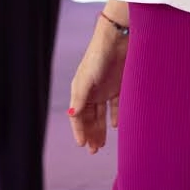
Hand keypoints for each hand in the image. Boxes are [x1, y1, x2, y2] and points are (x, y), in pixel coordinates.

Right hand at [67, 29, 126, 153]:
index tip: (82, 145)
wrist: (118, 38)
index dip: (79, 130)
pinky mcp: (119, 85)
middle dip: (90, 133)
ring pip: (101, 114)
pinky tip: (116, 127)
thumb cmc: (99, 56)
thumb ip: (80, 98)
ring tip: (102, 144)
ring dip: (101, 129)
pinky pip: (116, 105)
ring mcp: (105, 88)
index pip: (78, 115)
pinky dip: (115, 116)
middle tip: (93, 151)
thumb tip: (71, 114)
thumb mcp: (87, 78)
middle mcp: (92, 91)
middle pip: (89, 117)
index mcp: (80, 89)